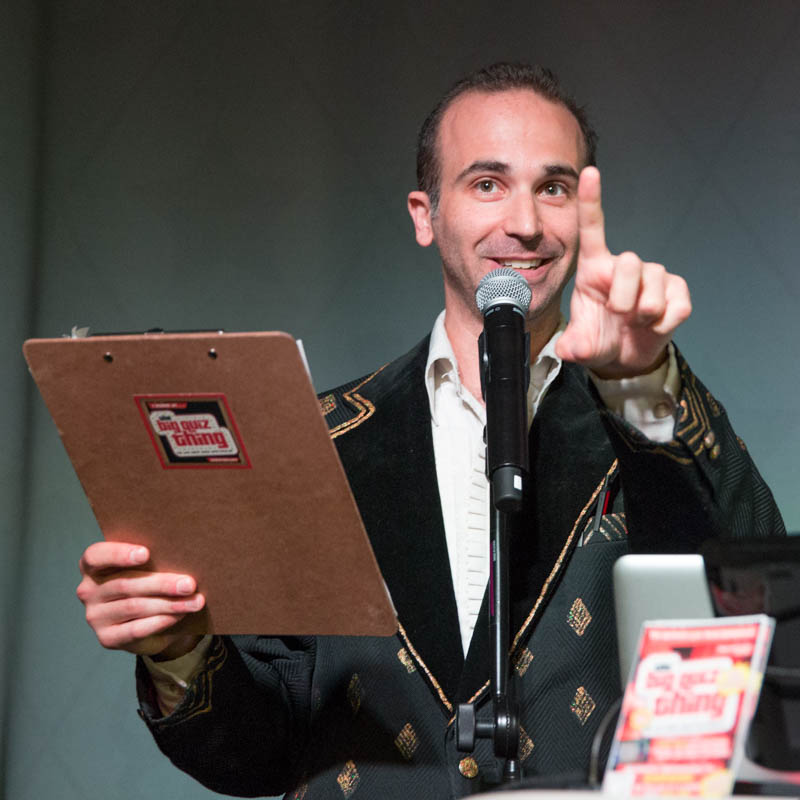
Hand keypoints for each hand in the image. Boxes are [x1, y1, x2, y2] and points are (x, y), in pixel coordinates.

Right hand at [77, 541, 203, 657]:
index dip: (119, 553)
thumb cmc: (150, 584)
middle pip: (125, 584)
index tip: (146, 553)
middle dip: (161, 584)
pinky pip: (136, 629)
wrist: (151, 622)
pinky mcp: (107, 638)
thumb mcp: (148, 568)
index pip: (96, 556)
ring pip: (135, 607)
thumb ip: (155, 560)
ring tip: (195, 601)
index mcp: (92, 566)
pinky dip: (162, 621)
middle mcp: (88, 591)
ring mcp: (95, 616)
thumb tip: (184, 557)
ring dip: (169, 604)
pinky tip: (180, 615)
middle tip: (189, 584)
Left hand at [556, 167, 691, 378]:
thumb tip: (569, 350)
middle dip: (623, 296)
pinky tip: (654, 326)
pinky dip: (664, 324)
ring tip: (635, 323)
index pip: (593, 229)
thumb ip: (573, 346)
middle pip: (630, 262)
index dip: (591, 200)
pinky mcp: (677, 291)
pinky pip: (677, 305)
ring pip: (654, 286)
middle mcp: (624, 266)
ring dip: (644, 313)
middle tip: (618, 315)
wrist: (625, 357)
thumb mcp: (580, 345)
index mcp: (594, 268)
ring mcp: (653, 277)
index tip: (589, 172)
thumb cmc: (598, 339)